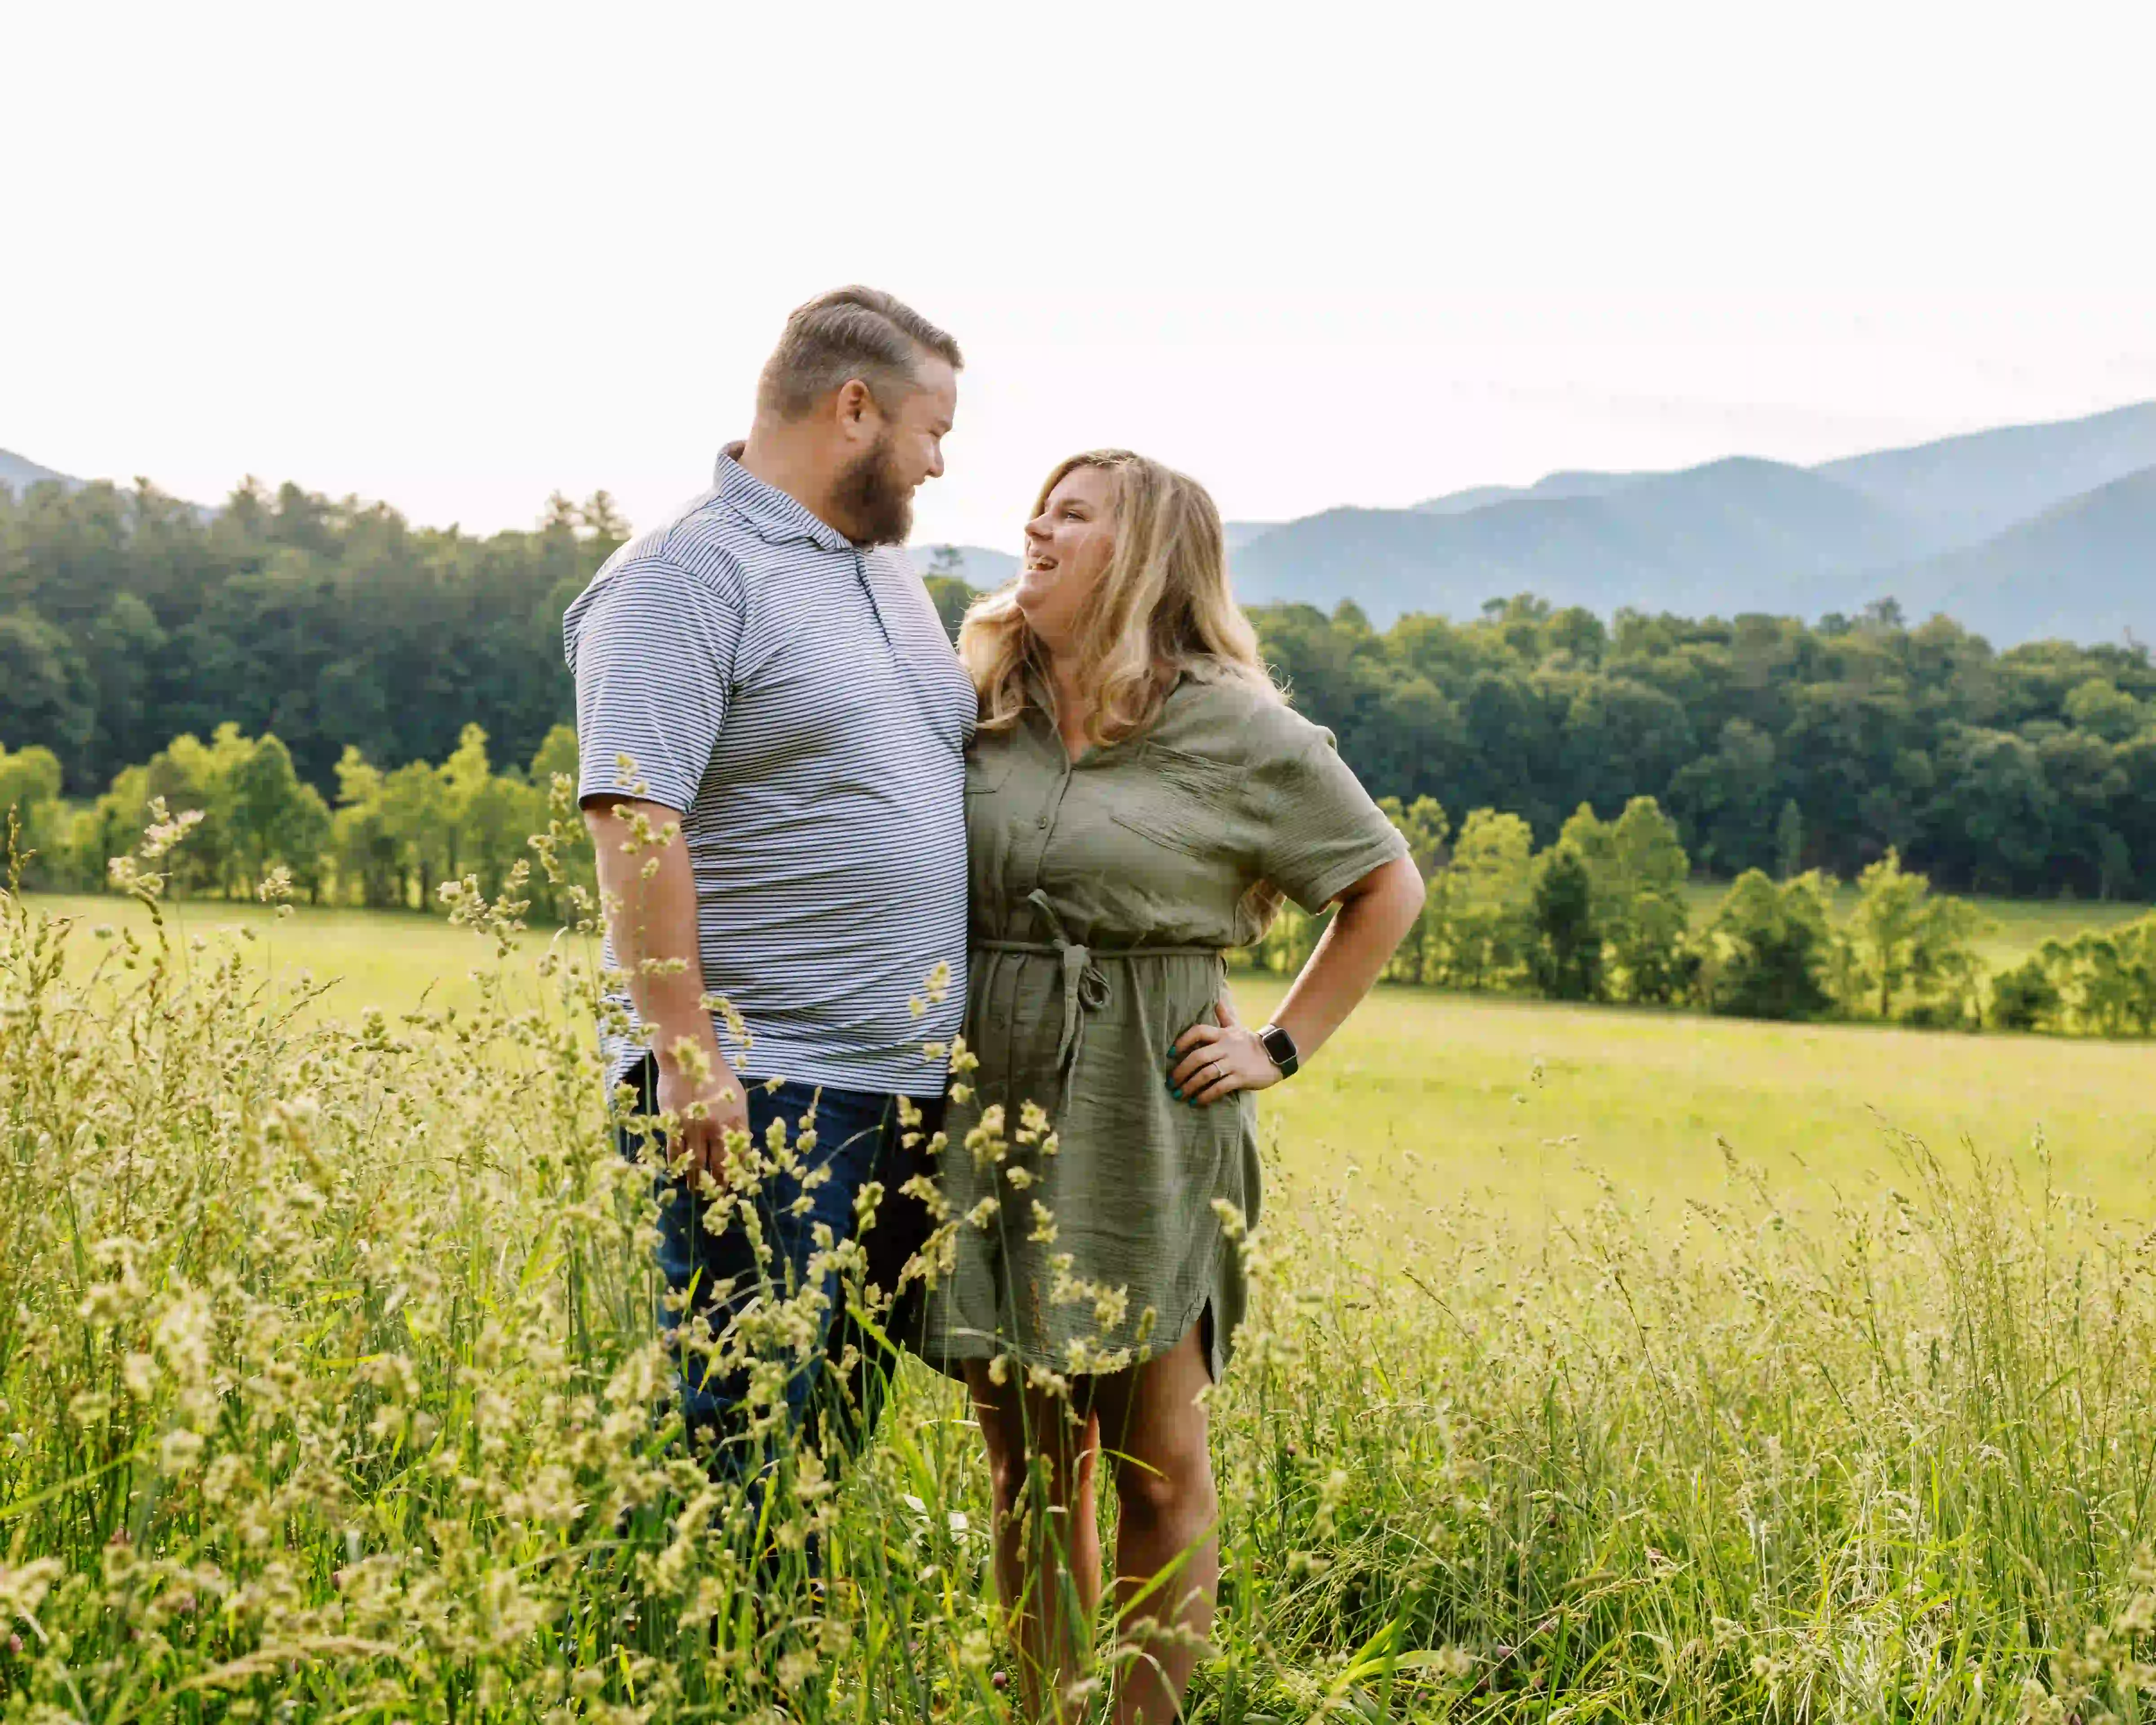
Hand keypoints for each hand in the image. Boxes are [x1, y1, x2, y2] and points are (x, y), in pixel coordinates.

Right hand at [654, 1028, 748, 1186]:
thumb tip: (744, 1145)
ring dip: (696, 1181)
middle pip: (718, 1165)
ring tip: (696, 1190)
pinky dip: (677, 1165)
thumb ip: (739, 1122)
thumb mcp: (737, 1096)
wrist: (688, 1057)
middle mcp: (716, 1127)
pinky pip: (675, 1152)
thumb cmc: (716, 1076)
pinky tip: (677, 1173)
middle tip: (716, 1196)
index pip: (740, 1156)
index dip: (737, 1174)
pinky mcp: (674, 1124)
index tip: (735, 1187)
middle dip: (718, 1184)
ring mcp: (693, 1127)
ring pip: (695, 1163)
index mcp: (736, 1120)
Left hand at [1167, 997, 1284, 1107]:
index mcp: (1222, 1034)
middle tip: (1171, 1082)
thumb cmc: (1250, 1042)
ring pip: (1206, 1074)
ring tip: (1179, 1095)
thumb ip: (1224, 1016)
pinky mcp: (1241, 1078)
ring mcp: (1233, 1063)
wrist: (1276, 1055)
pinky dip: (1206, 1096)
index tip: (1170, 1054)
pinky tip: (1197, 1102)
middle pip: (1198, 1057)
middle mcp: (1226, 1047)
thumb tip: (1215, 998)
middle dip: (1181, 1071)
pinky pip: (1219, 1088)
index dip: (1182, 1041)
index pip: (1198, 1031)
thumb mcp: (1236, 1027)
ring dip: (1190, 1086)